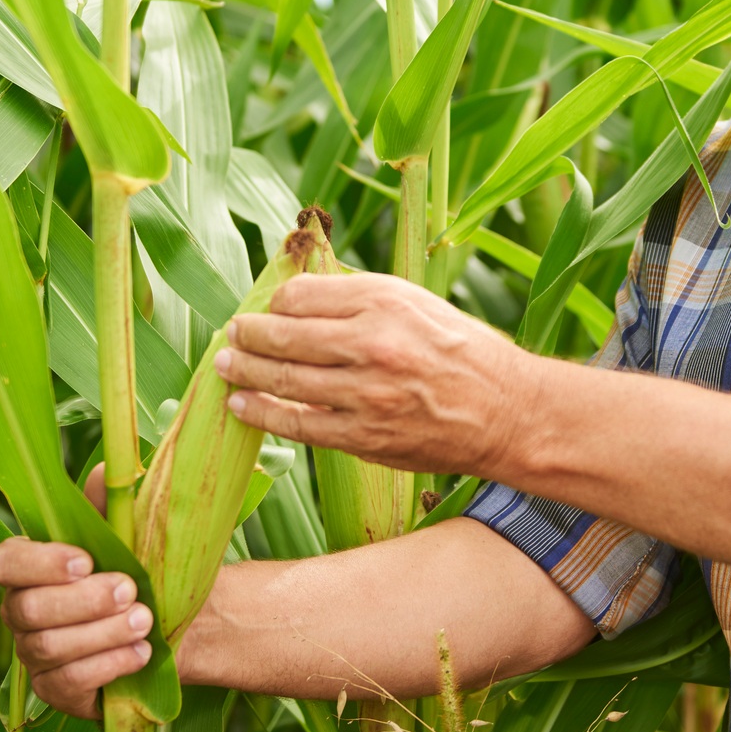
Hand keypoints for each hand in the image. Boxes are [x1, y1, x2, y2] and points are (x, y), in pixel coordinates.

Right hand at [0, 468, 154, 718]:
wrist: (173, 623)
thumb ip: (112, 503)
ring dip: (101, 633)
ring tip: (145, 620)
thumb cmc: (141, 569)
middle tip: (131, 590)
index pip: (5, 562)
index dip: (39, 563)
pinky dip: (107, 666)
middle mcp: (21, 612)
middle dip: (83, 600)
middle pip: (29, 609)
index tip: (86, 560)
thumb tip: (104, 472)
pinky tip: (140, 653)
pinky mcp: (56, 692)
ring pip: (49, 648)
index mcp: (30, 567)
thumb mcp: (131, 532)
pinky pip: (67, 683)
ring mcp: (34, 656)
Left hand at [215, 272, 538, 476]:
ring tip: (224, 367)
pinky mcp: (365, 436)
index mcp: (385, 300)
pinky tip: (242, 405)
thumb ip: (359, 297)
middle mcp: (373, 343)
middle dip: (247, 335)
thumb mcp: (417, 302)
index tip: (269, 309)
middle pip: (283, 335)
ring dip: (244, 373)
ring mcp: (366, 394)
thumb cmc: (461, 351)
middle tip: (230, 335)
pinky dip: (263, 414)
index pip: (301, 295)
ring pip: (284, 380)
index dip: (276, 302)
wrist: (507, 412)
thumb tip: (297, 296)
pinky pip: (299, 424)